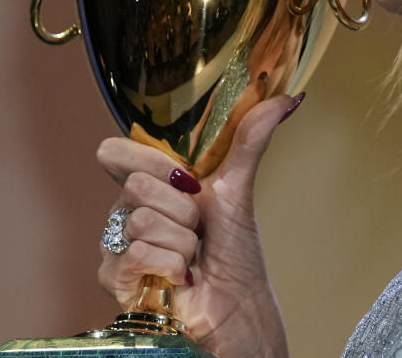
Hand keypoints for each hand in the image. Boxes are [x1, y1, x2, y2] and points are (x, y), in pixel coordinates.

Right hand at [96, 93, 304, 357]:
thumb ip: (252, 137)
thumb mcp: (239, 188)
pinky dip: (171, 266)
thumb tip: (287, 98)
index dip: (147, 159)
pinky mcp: (114, 277)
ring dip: (183, 241)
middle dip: (183, 208)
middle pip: (135, 184)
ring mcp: (117, 243)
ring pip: (141, 220)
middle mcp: (127, 209)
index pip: (115, 151)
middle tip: (199, 227)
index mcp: (150, 182)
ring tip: (193, 254)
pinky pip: (136, 254)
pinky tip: (180, 276)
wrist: (237, 302)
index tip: (185, 178)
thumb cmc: (234, 249)